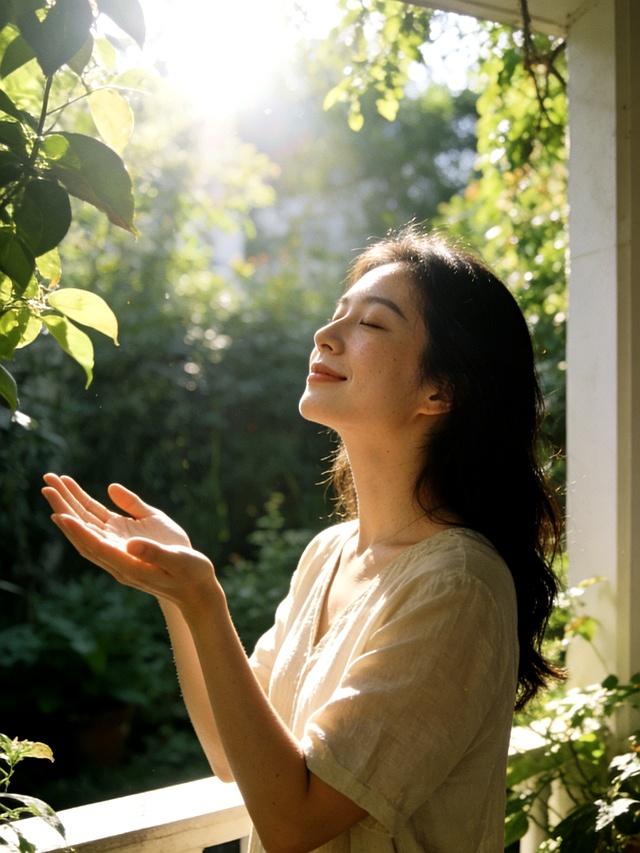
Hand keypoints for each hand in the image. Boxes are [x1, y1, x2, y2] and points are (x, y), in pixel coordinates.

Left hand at [41, 474, 217, 607]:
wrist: (193, 585)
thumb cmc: (190, 573)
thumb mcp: (178, 561)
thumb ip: (154, 552)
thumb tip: (132, 543)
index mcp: (127, 564)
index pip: (96, 546)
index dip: (78, 530)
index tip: (59, 515)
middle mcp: (116, 556)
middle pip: (83, 530)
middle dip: (64, 508)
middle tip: (47, 485)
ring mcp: (117, 546)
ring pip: (87, 523)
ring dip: (69, 502)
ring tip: (53, 481)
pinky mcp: (124, 537)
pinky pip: (99, 519)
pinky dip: (84, 505)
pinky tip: (74, 491)